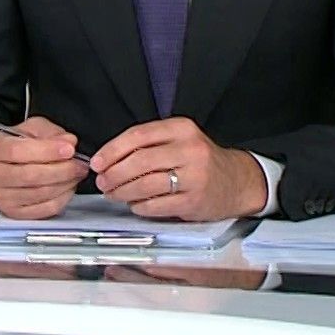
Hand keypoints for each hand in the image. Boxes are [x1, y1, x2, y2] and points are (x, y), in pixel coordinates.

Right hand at [0, 116, 89, 219]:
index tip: (69, 149)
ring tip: (76, 174)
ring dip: (65, 184)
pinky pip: (45, 209)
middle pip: (31, 176)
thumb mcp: (27, 130)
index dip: (47, 151)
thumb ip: (48, 132)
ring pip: (40, 193)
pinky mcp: (14, 213)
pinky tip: (67, 187)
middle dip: (62, 170)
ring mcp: (2, 198)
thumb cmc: (11, 149)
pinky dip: (62, 198)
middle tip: (80, 164)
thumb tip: (68, 142)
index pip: (18, 151)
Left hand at [91, 117, 267, 220]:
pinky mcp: (194, 201)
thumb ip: (148, 144)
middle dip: (113, 174)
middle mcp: (190, 150)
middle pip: (139, 161)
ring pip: (145, 184)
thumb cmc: (200, 160)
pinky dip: (139, 206)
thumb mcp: (179, 140)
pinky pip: (156, 205)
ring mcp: (194, 176)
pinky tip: (135, 204)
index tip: (97, 161)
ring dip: (122, 191)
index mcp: (181, 129)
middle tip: (102, 181)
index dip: (111, 150)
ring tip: (114, 193)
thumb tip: (108, 158)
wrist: (237, 181)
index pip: (137, 136)